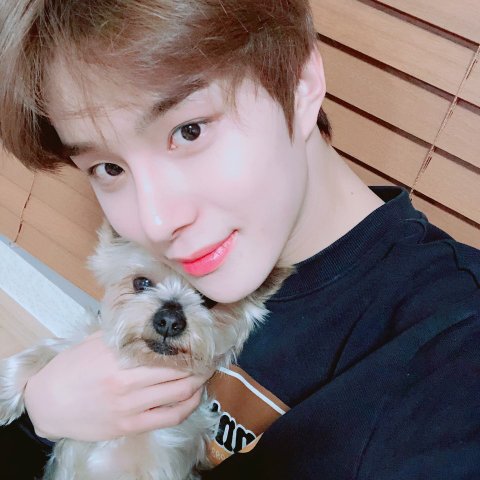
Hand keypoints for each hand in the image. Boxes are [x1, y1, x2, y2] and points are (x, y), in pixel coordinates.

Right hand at [24, 332, 210, 441]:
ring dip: (198, 383)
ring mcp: (131, 405)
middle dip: (199, 363)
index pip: (166, 348)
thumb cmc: (69, 369)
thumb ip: (122, 332)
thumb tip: (147, 322)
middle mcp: (129, 379)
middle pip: (179, 370)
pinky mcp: (130, 425)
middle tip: (207, 357)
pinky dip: (188, 406)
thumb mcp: (94, 342)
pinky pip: (169, 417)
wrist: (46, 404)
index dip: (188, 345)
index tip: (199, 341)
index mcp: (120, 354)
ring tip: (204, 374)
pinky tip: (194, 397)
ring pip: (179, 393)